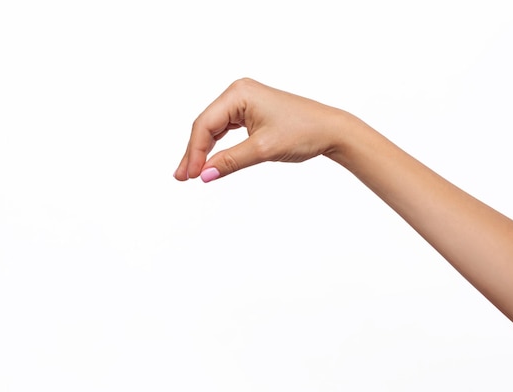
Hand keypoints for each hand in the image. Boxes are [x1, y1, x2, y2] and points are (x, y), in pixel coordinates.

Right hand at [174, 78, 348, 181]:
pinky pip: (226, 130)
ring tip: (191, 172)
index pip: (205, 124)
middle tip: (182, 177)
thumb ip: (230, 161)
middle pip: (206, 125)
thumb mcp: (263, 149)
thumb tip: (204, 175)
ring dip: (203, 151)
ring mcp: (244, 101)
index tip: (190, 176)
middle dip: (194, 152)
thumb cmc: (303, 131)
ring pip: (213, 129)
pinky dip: (217, 146)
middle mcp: (238, 92)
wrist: (330, 130)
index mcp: (239, 93)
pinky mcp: (250, 112)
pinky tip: (209, 160)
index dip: (194, 152)